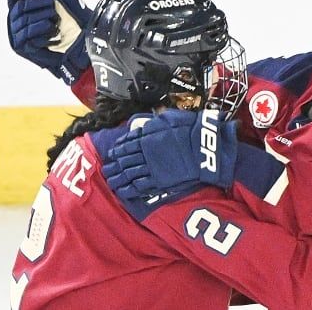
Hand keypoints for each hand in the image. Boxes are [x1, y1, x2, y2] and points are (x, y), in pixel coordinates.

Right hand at [7, 0, 91, 84]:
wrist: (81, 55)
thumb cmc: (77, 33)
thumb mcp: (74, 11)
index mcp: (25, 11)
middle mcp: (17, 22)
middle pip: (19, 6)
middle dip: (37, 2)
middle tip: (52, 3)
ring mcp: (18, 35)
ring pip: (23, 19)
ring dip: (41, 16)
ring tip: (55, 19)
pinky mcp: (23, 47)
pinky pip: (27, 34)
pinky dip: (40, 29)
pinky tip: (51, 28)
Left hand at [102, 109, 237, 200]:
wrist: (204, 147)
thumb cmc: (190, 130)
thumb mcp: (169, 119)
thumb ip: (152, 124)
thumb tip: (141, 126)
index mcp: (146, 137)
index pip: (126, 145)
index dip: (118, 150)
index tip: (112, 153)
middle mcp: (145, 153)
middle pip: (124, 161)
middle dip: (114, 166)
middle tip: (107, 169)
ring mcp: (152, 168)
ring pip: (128, 174)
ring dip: (118, 178)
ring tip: (111, 181)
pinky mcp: (160, 181)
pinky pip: (140, 186)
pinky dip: (130, 190)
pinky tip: (124, 192)